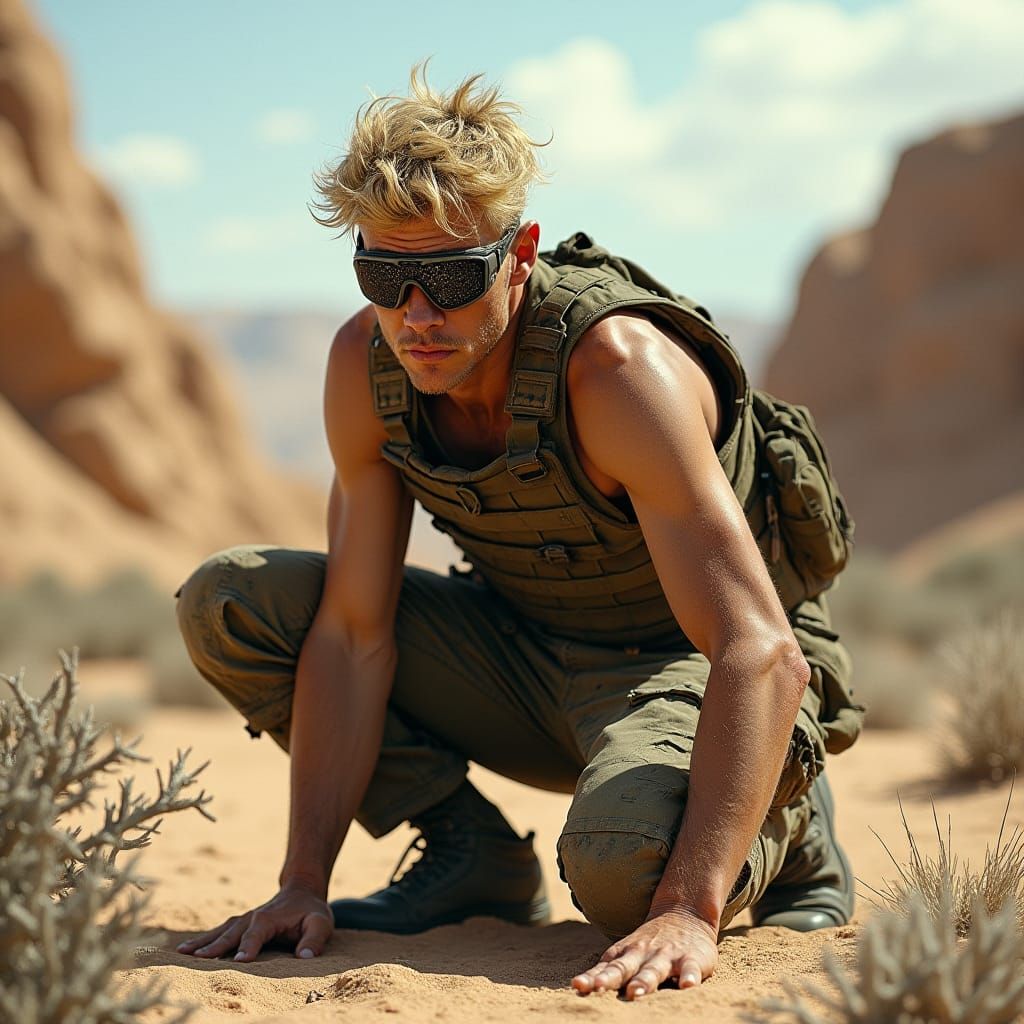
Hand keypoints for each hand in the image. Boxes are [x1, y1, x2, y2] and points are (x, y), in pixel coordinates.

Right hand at [176, 885, 333, 962]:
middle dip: (215, 946)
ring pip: (220, 931)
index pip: (257, 934)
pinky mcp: (238, 925)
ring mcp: (242, 920)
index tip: (239, 961)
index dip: (249, 947)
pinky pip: (218, 932)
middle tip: (197, 960)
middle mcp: (251, 918)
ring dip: (201, 942)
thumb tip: (304, 957)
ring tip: (181, 953)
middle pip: (231, 933)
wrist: (302, 891)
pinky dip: (202, 940)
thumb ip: (314, 939)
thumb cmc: (311, 912)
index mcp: (269, 918)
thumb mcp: (321, 922)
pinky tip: (186, 950)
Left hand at [572, 908, 718, 999]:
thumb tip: (577, 987)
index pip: (606, 967)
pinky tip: (688, 985)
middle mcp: (643, 954)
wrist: (685, 912)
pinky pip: (691, 969)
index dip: (593, 978)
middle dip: (611, 978)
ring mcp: (667, 956)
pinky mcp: (692, 959)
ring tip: (635, 992)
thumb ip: (607, 971)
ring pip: (654, 969)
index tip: (578, 985)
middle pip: (624, 967)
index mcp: (625, 954)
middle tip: (599, 988)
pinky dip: (689, 977)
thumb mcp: (625, 953)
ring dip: (644, 981)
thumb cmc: (648, 944)